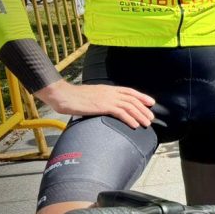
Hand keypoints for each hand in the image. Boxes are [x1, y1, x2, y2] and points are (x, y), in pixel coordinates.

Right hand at [35, 79, 154, 128]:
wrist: (63, 95)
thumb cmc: (74, 97)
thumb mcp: (92, 95)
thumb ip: (101, 98)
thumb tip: (106, 106)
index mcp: (108, 89)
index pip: (130, 91)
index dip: (142, 97)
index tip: (151, 103)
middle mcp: (110, 92)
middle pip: (133, 100)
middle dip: (144, 109)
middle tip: (151, 117)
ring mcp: (107, 98)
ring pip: (130, 106)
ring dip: (140, 115)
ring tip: (147, 123)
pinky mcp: (103, 106)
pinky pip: (120, 112)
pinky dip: (129, 119)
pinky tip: (135, 125)